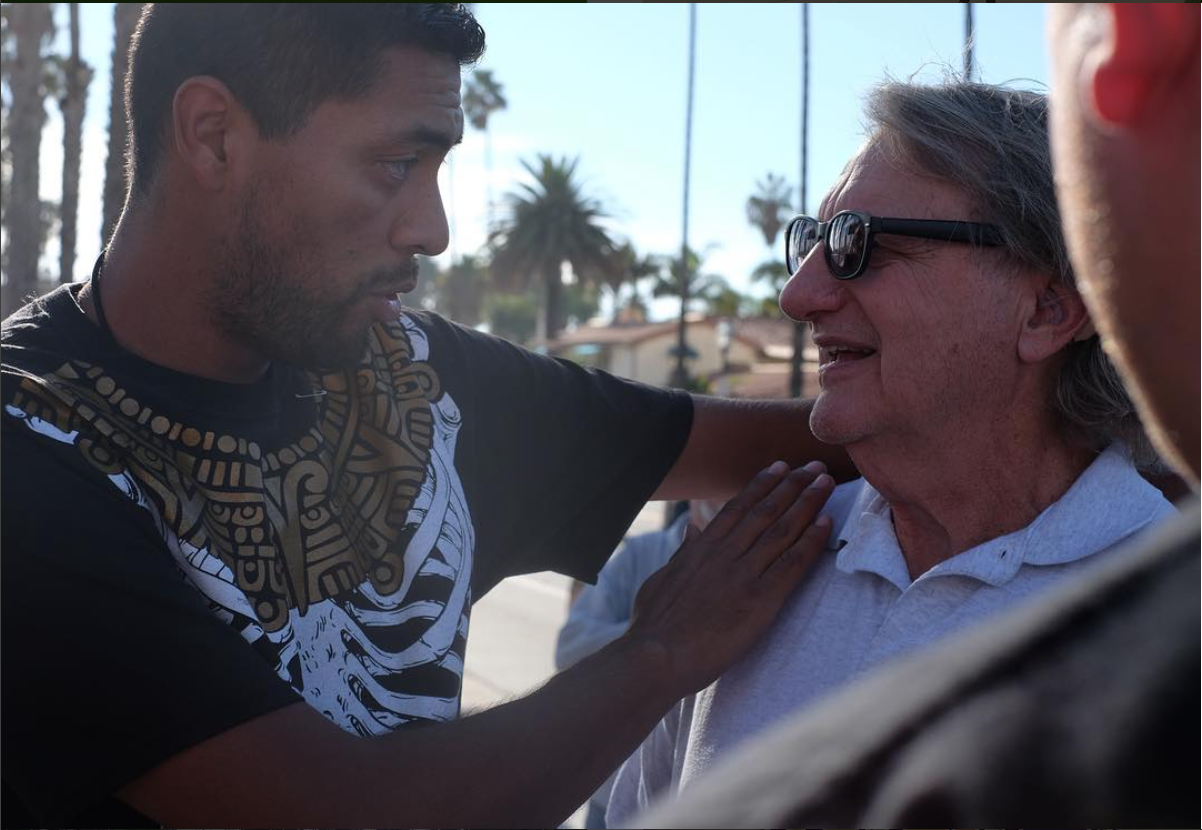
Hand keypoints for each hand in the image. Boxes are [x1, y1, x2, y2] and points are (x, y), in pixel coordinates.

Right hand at [624, 460, 833, 698]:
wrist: (656, 657)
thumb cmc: (653, 627)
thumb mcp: (660, 580)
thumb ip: (682, 553)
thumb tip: (692, 528)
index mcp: (701, 549)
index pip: (737, 507)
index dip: (762, 485)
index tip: (780, 467)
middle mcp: (725, 554)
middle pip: (765, 511)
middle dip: (792, 485)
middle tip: (814, 467)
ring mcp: (743, 575)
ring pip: (783, 529)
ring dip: (807, 503)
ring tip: (826, 482)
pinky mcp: (760, 601)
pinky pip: (793, 563)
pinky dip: (812, 540)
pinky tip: (827, 522)